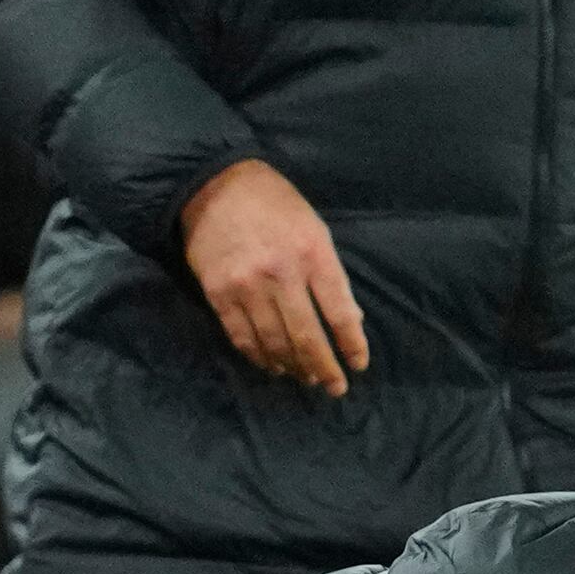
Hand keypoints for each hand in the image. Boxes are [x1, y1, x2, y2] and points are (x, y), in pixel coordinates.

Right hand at [180, 159, 367, 396]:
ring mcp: (246, 286)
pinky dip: (260, 357)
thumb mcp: (315, 230)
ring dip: (293, 367)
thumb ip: (332, 275)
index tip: (358, 365)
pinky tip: (273, 366)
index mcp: (312, 253)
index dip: (351, 344)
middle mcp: (280, 273)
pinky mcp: (218, 294)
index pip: (339, 312)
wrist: (216, 186)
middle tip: (334, 388)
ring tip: (305, 377)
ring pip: (274, 343)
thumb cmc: (276, 205)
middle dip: (324, 368)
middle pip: (306, 336)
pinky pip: (242, 337)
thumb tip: (350, 320)